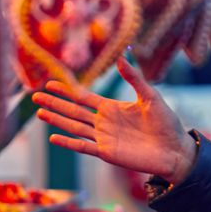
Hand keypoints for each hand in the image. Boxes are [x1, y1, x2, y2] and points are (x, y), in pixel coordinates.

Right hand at [32, 57, 195, 184]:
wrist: (175, 149)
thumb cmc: (166, 123)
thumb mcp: (150, 96)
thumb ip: (134, 78)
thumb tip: (121, 58)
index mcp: (112, 108)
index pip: (84, 97)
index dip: (67, 90)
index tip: (50, 83)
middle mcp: (104, 123)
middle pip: (73, 111)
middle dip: (55, 103)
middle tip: (34, 96)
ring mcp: (104, 138)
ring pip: (74, 127)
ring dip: (57, 120)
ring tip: (40, 112)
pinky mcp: (107, 153)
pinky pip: (83, 147)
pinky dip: (68, 143)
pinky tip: (53, 137)